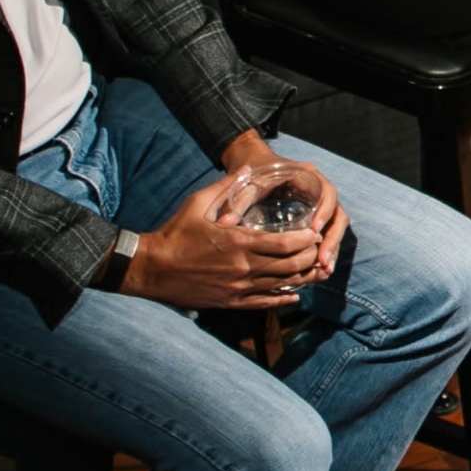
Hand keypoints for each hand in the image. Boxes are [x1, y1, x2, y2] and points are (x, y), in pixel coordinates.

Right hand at [126, 169, 327, 310]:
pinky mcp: (230, 302)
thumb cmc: (174, 233)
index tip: (316, 233)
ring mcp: (237, 288)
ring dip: (302, 278)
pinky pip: (264, 303)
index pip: (285, 244)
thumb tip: (248, 168)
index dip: (306, 240)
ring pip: (281, 286)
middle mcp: (243, 268)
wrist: (150, 268)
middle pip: (290, 266)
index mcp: (238, 243)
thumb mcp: (198, 203)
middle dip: (310, 257)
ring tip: (315, 270)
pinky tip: (294, 295)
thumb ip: (226, 186)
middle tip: (319, 249)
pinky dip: (283, 298)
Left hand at [219, 131, 346, 277]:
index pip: (327, 193)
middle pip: (337, 215)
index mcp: (308, 175)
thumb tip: (226, 223)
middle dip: (332, 239)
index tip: (313, 232)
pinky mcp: (315, 217)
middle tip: (322, 261)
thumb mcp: (245, 182)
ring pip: (335, 228)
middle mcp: (319, 190)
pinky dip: (326, 252)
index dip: (324, 213)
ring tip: (323, 271)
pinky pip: (327, 235)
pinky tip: (318, 271)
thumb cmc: (251, 171)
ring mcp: (319, 204)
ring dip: (332, 249)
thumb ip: (238, 200)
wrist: (253, 162)